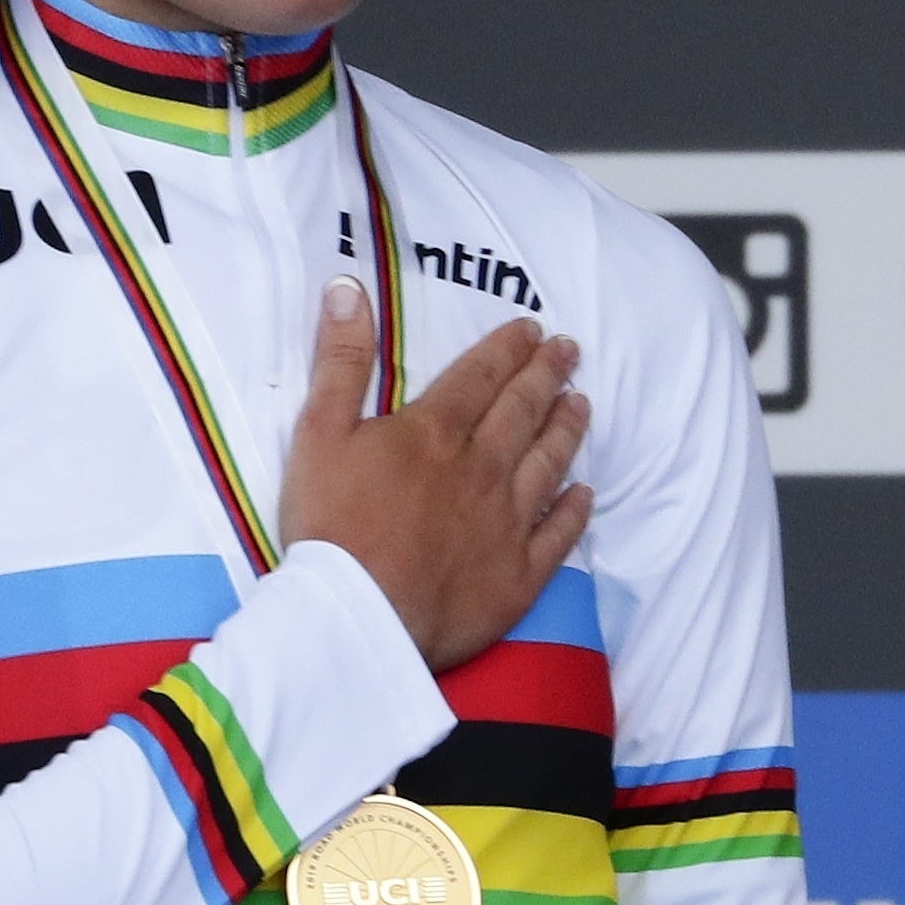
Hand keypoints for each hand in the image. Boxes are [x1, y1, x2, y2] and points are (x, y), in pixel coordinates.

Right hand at [279, 277, 591, 670]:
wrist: (357, 617)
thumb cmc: (332, 526)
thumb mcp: (319, 432)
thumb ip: (340, 360)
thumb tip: (349, 287)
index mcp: (436, 431)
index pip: (481, 375)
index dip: (508, 348)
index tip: (532, 329)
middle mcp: (484, 467)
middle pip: (524, 410)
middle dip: (548, 374)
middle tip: (570, 350)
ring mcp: (508, 521)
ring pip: (549, 463)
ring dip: (568, 428)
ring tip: (582, 403)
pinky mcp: (519, 574)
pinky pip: (558, 535)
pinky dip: (574, 510)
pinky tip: (585, 493)